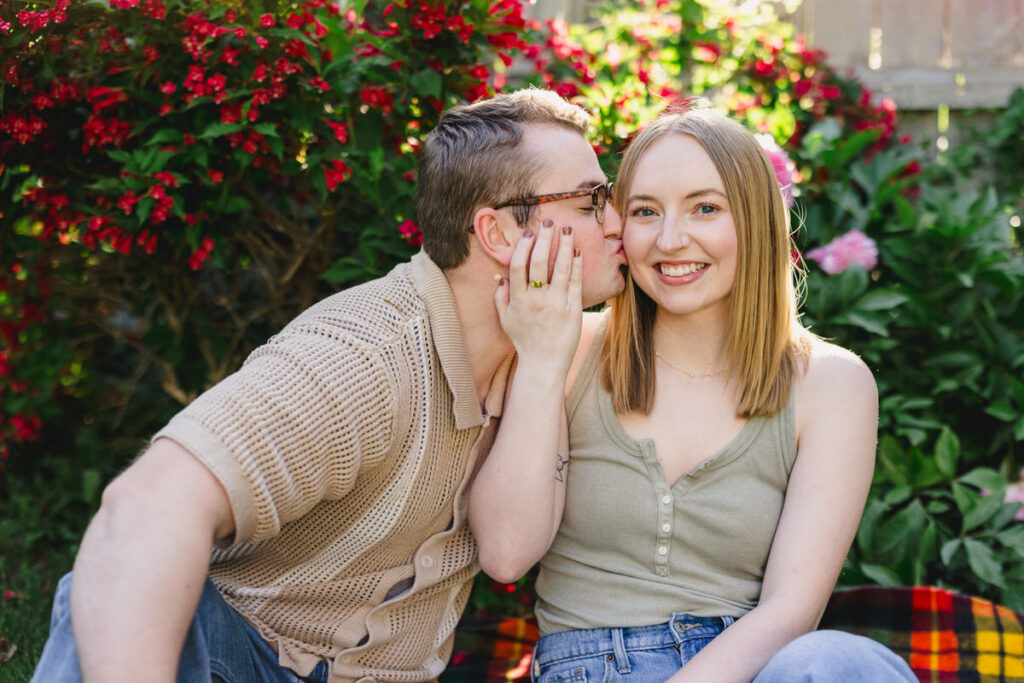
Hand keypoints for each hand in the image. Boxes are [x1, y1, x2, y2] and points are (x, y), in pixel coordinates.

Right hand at [494, 218, 582, 373]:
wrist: (543, 363)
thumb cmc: (524, 341)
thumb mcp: (505, 320)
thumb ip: (500, 298)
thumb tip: (500, 277)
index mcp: (518, 300)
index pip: (519, 266)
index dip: (523, 246)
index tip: (529, 232)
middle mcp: (536, 299)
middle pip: (539, 262)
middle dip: (544, 238)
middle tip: (549, 221)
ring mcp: (555, 304)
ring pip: (560, 268)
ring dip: (564, 245)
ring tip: (567, 229)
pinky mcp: (572, 309)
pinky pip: (574, 282)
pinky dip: (576, 265)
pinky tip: (577, 251)